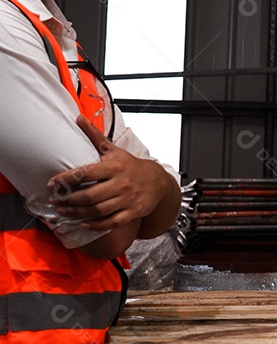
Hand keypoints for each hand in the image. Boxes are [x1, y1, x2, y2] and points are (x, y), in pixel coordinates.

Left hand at [48, 115, 173, 230]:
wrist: (158, 182)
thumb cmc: (131, 166)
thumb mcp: (114, 150)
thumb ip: (95, 136)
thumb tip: (79, 118)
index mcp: (115, 167)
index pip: (86, 174)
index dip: (66, 180)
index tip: (52, 183)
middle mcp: (121, 183)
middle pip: (90, 195)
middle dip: (69, 199)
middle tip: (55, 200)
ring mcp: (127, 199)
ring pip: (98, 210)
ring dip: (77, 213)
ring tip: (63, 211)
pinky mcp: (132, 212)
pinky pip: (111, 222)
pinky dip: (96, 225)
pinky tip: (83, 223)